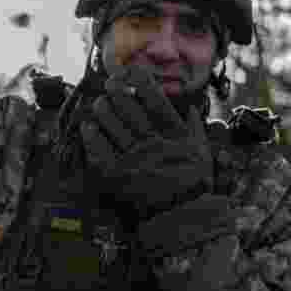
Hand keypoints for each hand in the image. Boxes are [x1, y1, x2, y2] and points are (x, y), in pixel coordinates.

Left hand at [80, 66, 212, 217]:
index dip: (142, 82)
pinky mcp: (117, 176)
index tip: (132, 72)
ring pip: (112, 125)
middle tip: (109, 84)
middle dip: (116, 91)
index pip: (156, 101)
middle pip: (129, 109)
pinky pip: (99, 150)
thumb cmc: (193, 184)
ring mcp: (134, 160)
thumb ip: (195, 129)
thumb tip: (190, 107)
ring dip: (102, 110)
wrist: (182, 218)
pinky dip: (92, 136)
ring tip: (98, 104)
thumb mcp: (202, 153)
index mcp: (174, 136)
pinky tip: (88, 127)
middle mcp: (153, 144)